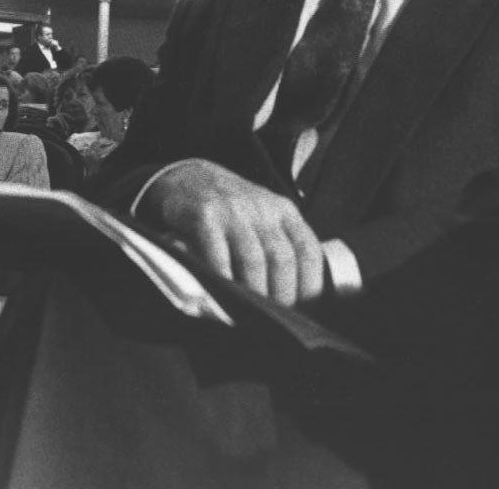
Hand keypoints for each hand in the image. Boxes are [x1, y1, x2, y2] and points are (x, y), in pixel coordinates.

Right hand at [141, 160, 325, 306]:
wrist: (187, 176)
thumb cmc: (231, 210)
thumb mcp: (263, 216)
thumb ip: (279, 245)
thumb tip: (295, 299)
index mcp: (284, 210)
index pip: (308, 249)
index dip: (311, 284)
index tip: (306, 310)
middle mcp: (262, 207)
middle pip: (282, 258)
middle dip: (282, 296)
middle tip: (277, 321)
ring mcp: (233, 210)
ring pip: (253, 259)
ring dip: (254, 294)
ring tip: (253, 317)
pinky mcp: (204, 215)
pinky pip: (217, 253)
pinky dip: (222, 279)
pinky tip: (223, 298)